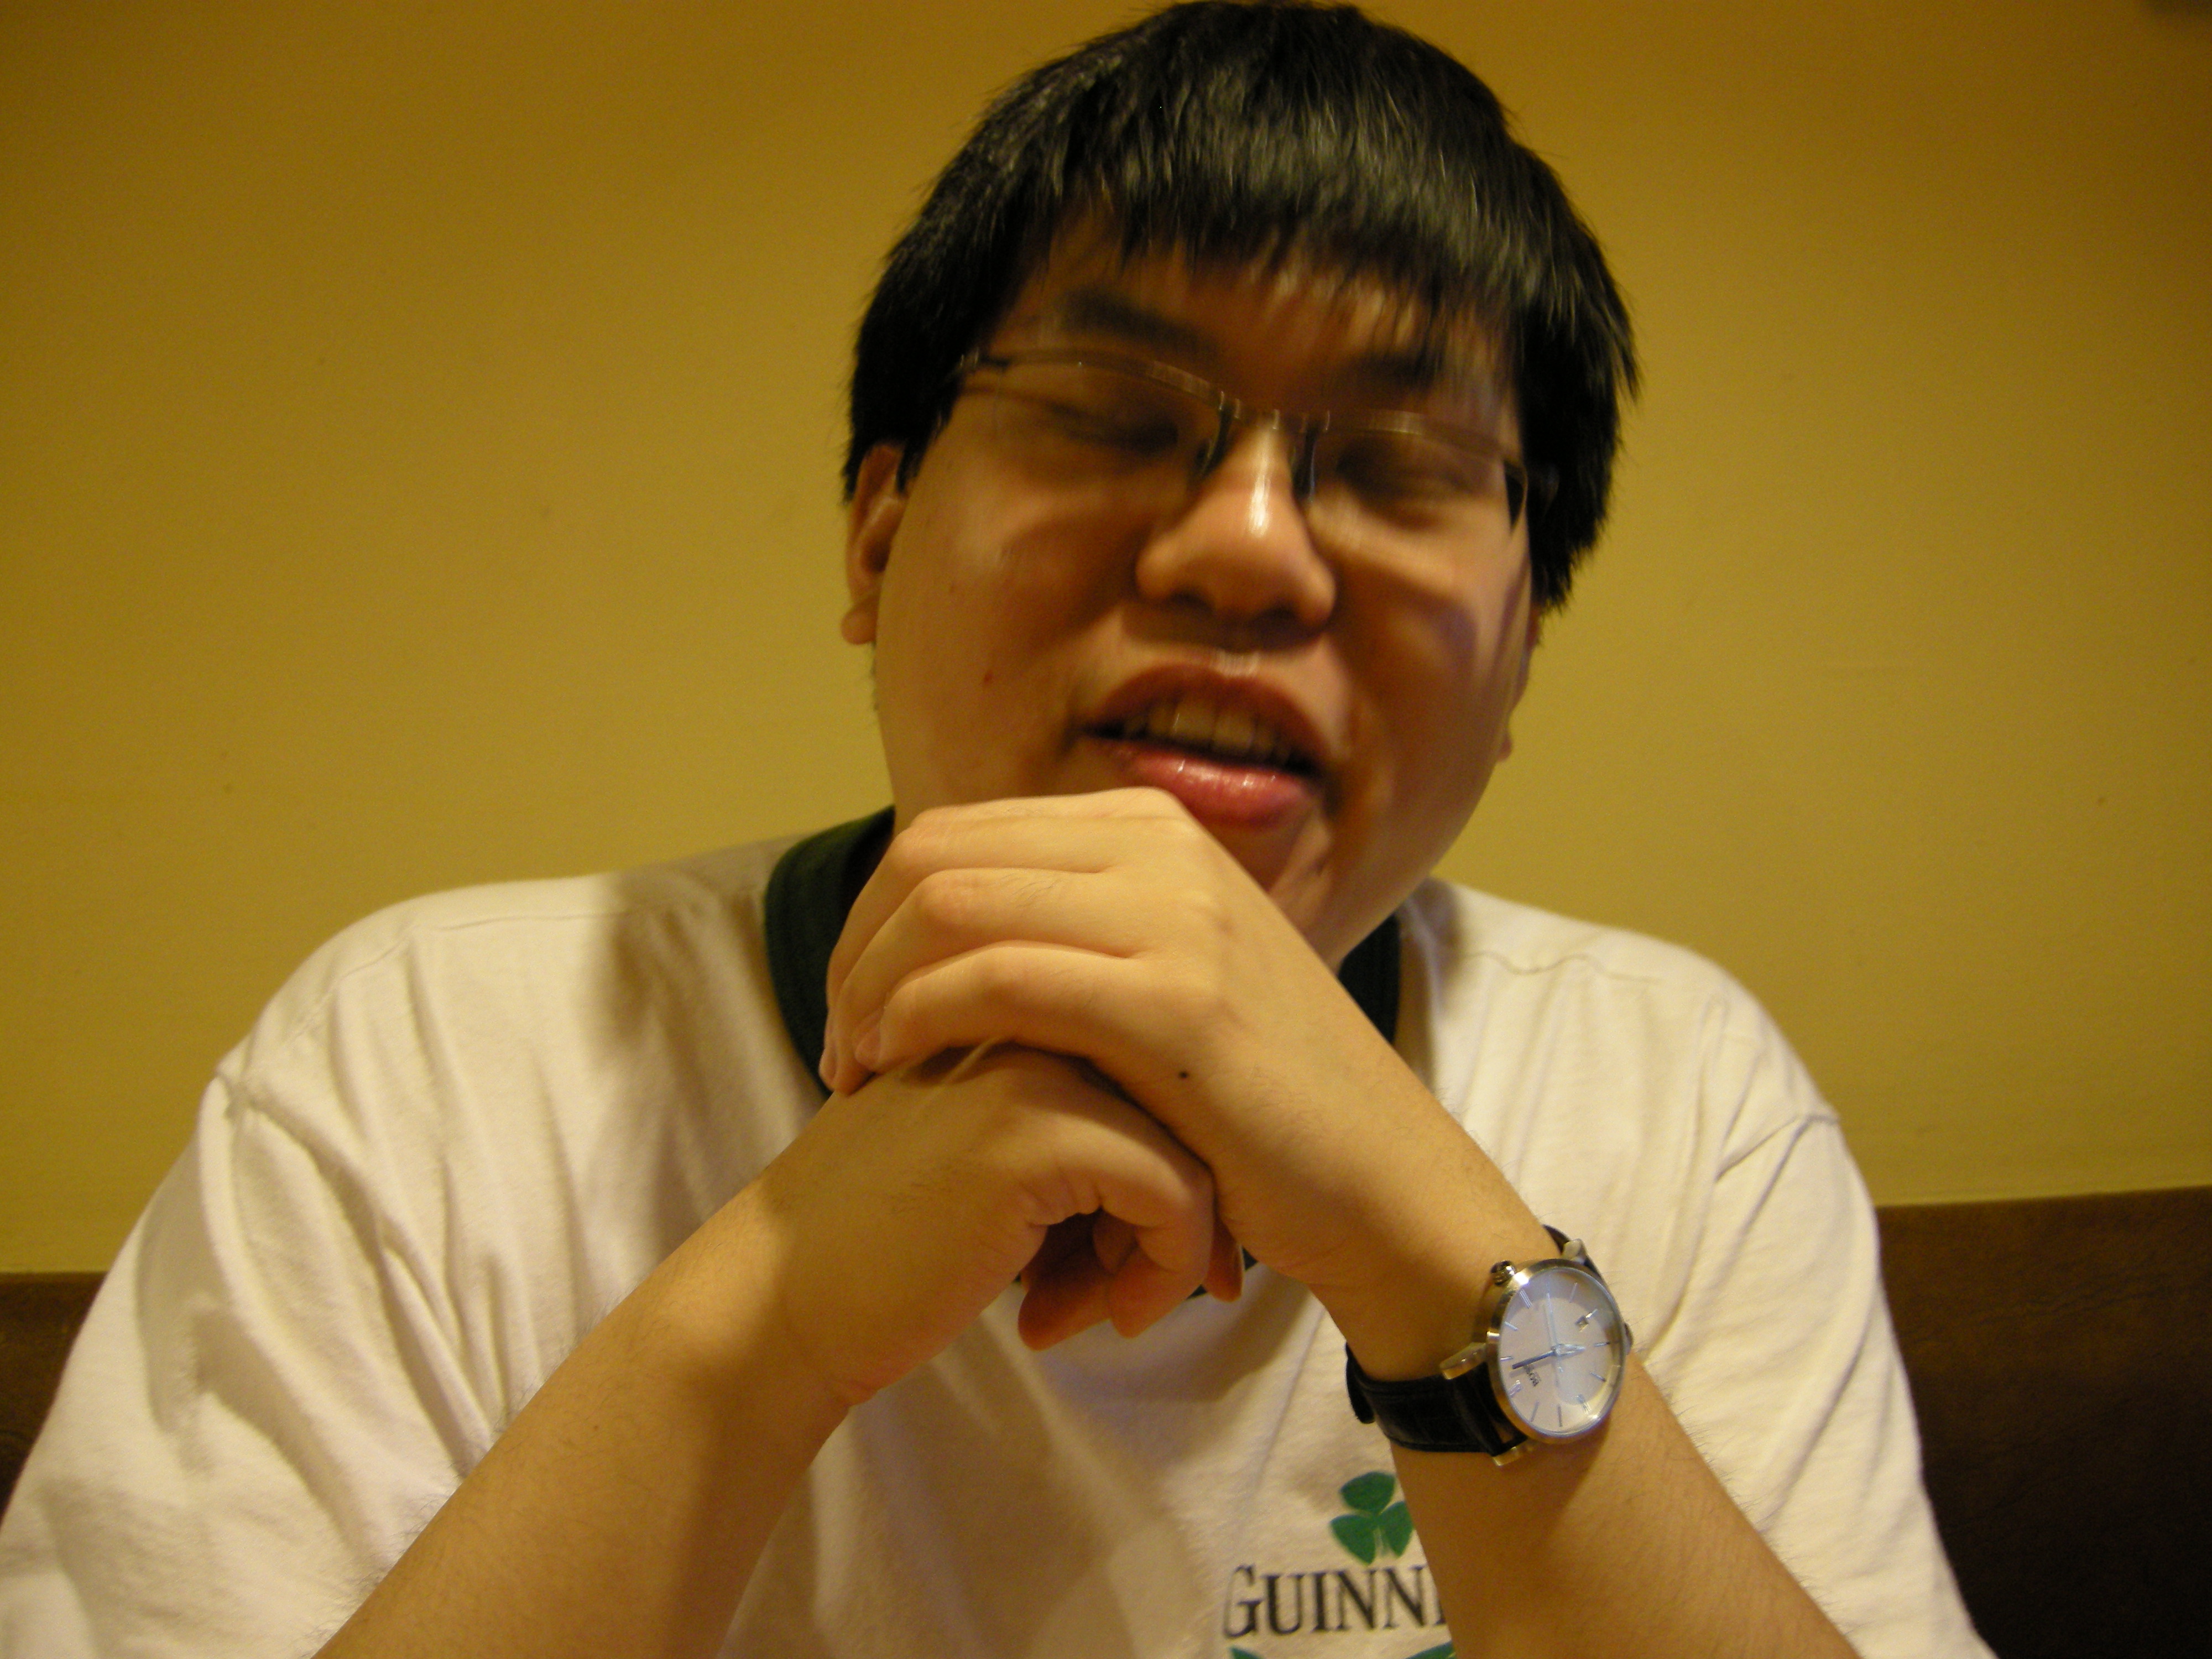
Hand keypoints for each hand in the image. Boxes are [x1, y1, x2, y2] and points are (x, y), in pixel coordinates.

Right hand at [739, 1042, 1239, 1403]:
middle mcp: (1033, 1003)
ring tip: (1096, 1303)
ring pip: (1195, 1144)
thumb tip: (1212, 1172)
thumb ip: (1086, 1118)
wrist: (784, 1297)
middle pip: (1188, 1100)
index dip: (1175, 1162)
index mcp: (1021, 990)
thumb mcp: (999, 1148)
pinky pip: (1174, 1195)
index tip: (1132, 1248)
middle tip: (1129, 1285)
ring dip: (1172, 1247)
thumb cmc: (892, 1237)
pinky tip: (1085, 1320)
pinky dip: (1162, 1270)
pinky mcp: (1035, 1129)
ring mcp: (1034, 1056)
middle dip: (1184, 1209)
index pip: (1161, 1062)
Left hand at [815, 790, 1546, 1361]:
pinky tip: (897, 1069)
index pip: (956, 833)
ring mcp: (1175, 917)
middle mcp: (1161, 847)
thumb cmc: (1257, 1102)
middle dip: (856, 947)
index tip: (853, 1006)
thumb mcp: (1169, 976)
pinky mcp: (1177, 1005)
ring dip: (870, 985)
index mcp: (1150, 829)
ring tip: (856, 1066)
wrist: (1380, 1179)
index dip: (875, 915)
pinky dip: (920, 1017)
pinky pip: (1002, 979)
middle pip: (937, 855)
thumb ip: (1080, 932)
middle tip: (839, 1044)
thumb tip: (956, 923)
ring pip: (955, 905)